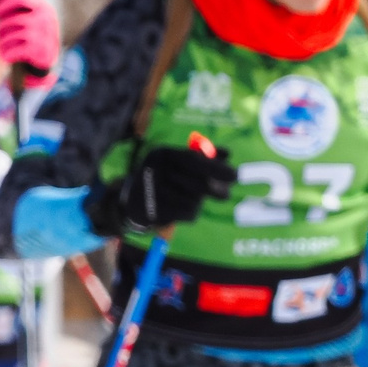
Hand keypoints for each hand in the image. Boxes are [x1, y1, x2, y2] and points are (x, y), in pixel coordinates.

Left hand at [0, 0, 58, 75]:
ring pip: (14, 35)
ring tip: (0, 46)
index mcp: (42, 6)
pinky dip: (7, 53)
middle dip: (0, 27)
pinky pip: (17, 50)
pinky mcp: (41, 50)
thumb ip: (12, 10)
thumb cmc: (31, 35)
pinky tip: (5, 56)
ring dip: (2, 41)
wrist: (46, 59)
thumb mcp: (26, 19)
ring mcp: (45, 34)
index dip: (2, 4)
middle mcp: (46, 18)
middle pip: (14, 18)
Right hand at [89, 143, 236, 232]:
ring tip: (190, 198)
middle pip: (198, 183)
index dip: (217, 168)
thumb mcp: (177, 162)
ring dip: (198, 201)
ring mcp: (154, 193)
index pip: (194, 160)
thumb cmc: (163, 177)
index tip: (235, 175)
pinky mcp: (155, 211)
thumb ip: (201, 157)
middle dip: (217, 190)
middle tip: (225, 194)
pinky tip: (180, 208)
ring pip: (194, 201)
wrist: (132, 201)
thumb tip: (227, 153)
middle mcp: (156, 171)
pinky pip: (187, 213)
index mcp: (162, 154)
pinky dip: (190, 212)